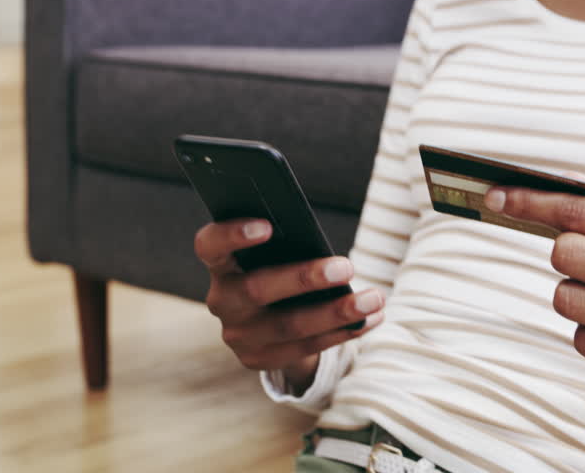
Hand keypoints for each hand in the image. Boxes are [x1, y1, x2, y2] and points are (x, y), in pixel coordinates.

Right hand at [194, 219, 384, 389]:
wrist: (266, 322)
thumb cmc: (277, 269)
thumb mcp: (273, 255)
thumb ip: (285, 246)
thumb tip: (319, 242)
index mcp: (220, 263)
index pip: (210, 245)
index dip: (232, 235)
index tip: (268, 225)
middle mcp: (222, 300)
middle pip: (258, 289)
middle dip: (305, 278)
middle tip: (346, 266)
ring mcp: (238, 334)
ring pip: (290, 325)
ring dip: (337, 312)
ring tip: (374, 298)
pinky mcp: (258, 359)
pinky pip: (306, 348)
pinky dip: (343, 332)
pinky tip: (372, 319)